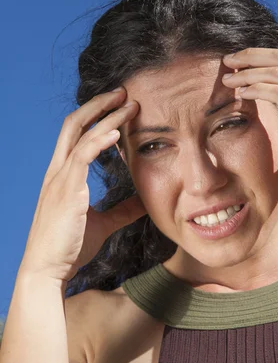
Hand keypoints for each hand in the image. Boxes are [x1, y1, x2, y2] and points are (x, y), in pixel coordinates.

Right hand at [21, 88, 146, 282]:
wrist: (48, 270)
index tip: (119, 105)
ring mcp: (59, 178)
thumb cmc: (71, 246)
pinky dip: (98, 140)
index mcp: (63, 175)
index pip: (76, 134)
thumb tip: (144, 202)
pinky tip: (116, 132)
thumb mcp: (103, 223)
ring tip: (128, 103)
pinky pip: (81, 156)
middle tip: (124, 92)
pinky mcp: (66, 191)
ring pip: (80, 134)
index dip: (96, 116)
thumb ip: (123, 209)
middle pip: (74, 123)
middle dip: (98, 104)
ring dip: (105, 116)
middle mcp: (58, 170)